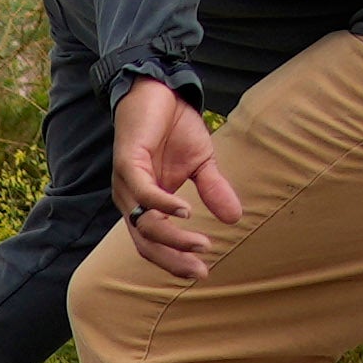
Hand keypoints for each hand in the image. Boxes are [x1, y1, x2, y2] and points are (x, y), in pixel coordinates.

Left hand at [109, 74, 245, 281]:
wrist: (160, 89)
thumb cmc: (174, 127)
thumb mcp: (202, 163)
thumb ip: (213, 191)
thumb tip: (235, 219)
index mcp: (146, 203)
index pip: (153, 243)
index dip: (174, 261)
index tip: (202, 273)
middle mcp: (130, 198)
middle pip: (145, 242)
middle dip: (172, 260)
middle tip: (201, 270)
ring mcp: (126, 182)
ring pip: (145, 223)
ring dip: (173, 238)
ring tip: (202, 244)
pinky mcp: (127, 162)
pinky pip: (143, 192)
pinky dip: (164, 205)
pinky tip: (186, 212)